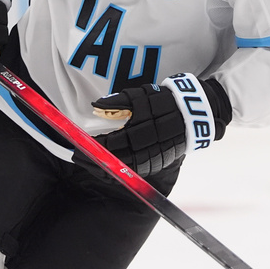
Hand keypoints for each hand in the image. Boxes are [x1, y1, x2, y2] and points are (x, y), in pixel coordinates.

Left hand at [88, 74, 231, 177]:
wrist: (192, 114)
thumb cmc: (163, 101)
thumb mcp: (141, 96)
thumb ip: (118, 102)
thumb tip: (95, 106)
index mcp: (138, 130)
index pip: (109, 143)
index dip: (92, 146)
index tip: (78, 144)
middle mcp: (144, 148)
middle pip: (113, 160)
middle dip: (93, 160)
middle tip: (77, 157)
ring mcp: (151, 158)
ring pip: (122, 170)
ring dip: (103, 169)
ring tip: (89, 164)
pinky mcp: (156, 164)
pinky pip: (133, 172)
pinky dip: (118, 173)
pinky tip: (107, 169)